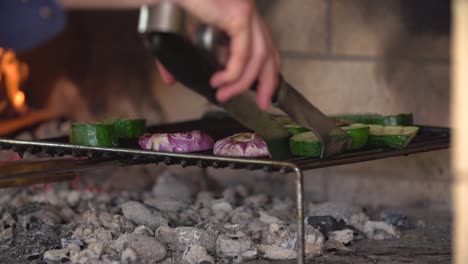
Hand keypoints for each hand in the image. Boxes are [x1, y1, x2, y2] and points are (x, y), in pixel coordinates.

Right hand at [165, 0, 280, 110]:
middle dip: (268, 82)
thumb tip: (171, 79)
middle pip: (270, 52)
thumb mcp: (178, 34)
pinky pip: (243, 52)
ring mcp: (245, 11)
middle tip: (262, 103)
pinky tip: (220, 80)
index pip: (265, 46)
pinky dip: (233, 72)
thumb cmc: (171, 1)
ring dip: (243, 82)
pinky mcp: (238, 14)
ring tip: (224, 95)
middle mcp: (247, 12)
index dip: (267, 73)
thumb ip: (178, 57)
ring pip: (259, 56)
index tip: (262, 94)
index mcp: (239, 15)